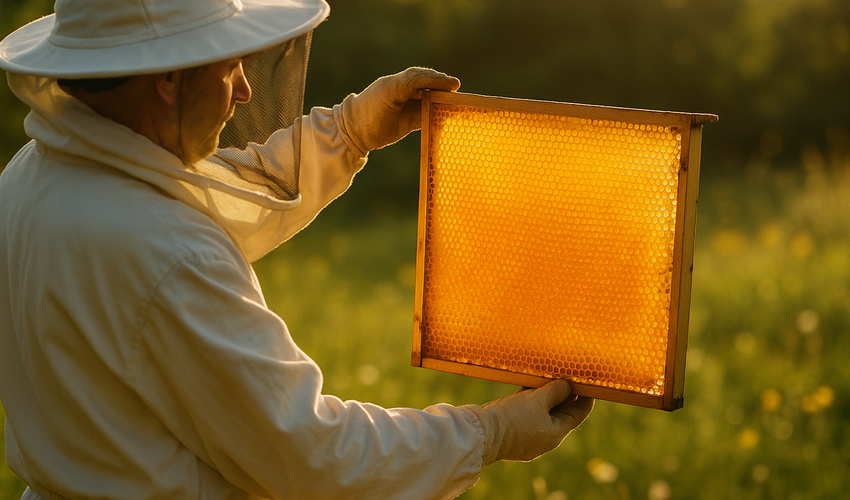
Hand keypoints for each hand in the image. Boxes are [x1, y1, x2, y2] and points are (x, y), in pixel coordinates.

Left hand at [340, 67, 460, 153]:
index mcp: (402, 82)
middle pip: (432, 89)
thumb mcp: (391, 90)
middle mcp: (407, 93)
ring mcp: (409, 107)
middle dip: (446, 92)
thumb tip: (437, 81)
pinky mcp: (410, 122)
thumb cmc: (370, 108)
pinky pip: (429, 118)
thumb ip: (412, 82)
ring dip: (445, 105)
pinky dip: (439, 119)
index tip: (455, 85)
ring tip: (459, 108)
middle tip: (461, 97)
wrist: (355, 132)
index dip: (440, 80)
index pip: (425, 77)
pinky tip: (447, 120)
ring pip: (433, 103)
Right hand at [466, 380, 593, 464]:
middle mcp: (545, 439)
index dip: (586, 395)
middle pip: (561, 413)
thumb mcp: (537, 400)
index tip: (589, 379)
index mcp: (556, 434)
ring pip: (544, 413)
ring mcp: (529, 438)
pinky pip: (529, 415)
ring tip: (548, 377)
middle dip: (564, 394)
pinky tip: (527, 387)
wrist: (480, 435)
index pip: (579, 412)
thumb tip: (567, 386)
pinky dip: (531, 402)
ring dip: (546, 396)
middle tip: (567, 373)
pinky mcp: (514, 434)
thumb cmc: (511, 418)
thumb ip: (555, 391)